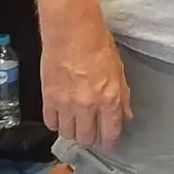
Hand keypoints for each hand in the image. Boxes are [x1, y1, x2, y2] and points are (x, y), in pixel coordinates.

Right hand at [40, 15, 132, 147]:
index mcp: (109, 98)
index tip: (110, 141)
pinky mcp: (48, 99)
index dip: (110, 140)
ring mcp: (66, 104)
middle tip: (92, 128)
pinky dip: (57, 122)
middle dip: (91, 136)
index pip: (111, 132)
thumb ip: (122, 95)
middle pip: (86, 138)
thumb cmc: (98, 44)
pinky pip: (51, 123)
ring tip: (77, 120)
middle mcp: (87, 106)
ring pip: (68, 134)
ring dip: (73, 130)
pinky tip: (62, 113)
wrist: (71, 32)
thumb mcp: (119, 69)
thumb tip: (125, 114)